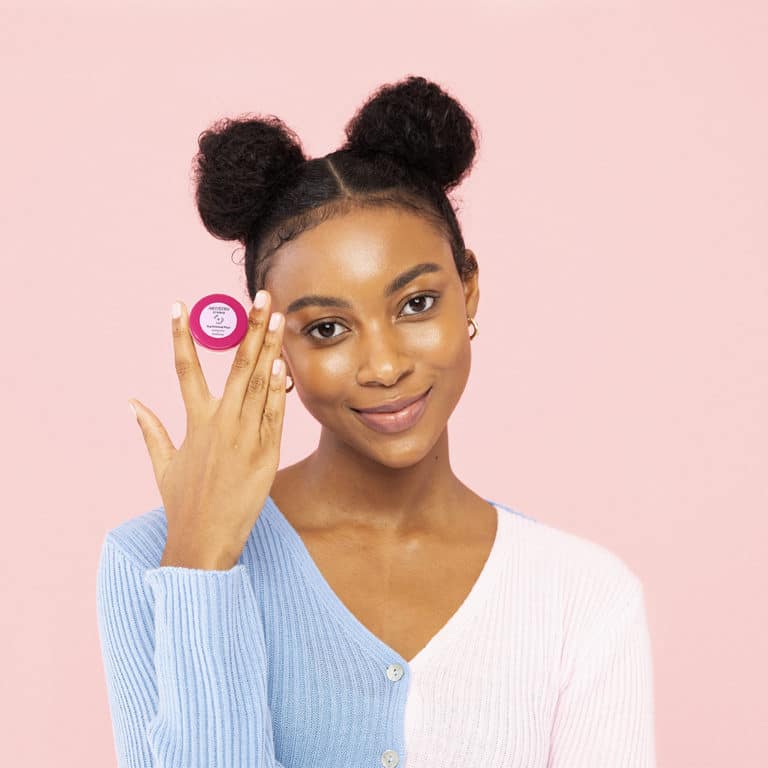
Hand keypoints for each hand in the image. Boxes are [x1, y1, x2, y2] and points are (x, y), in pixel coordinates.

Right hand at [128, 292, 286, 569]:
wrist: (206, 540)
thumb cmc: (183, 504)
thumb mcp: (163, 465)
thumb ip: (151, 430)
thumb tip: (131, 402)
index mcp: (195, 423)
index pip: (185, 368)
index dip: (181, 335)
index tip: (178, 305)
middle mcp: (221, 423)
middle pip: (238, 365)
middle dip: (251, 328)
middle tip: (262, 297)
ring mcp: (247, 436)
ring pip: (260, 383)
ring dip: (271, 348)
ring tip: (279, 318)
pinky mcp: (268, 452)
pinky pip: (275, 413)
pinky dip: (279, 388)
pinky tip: (284, 363)